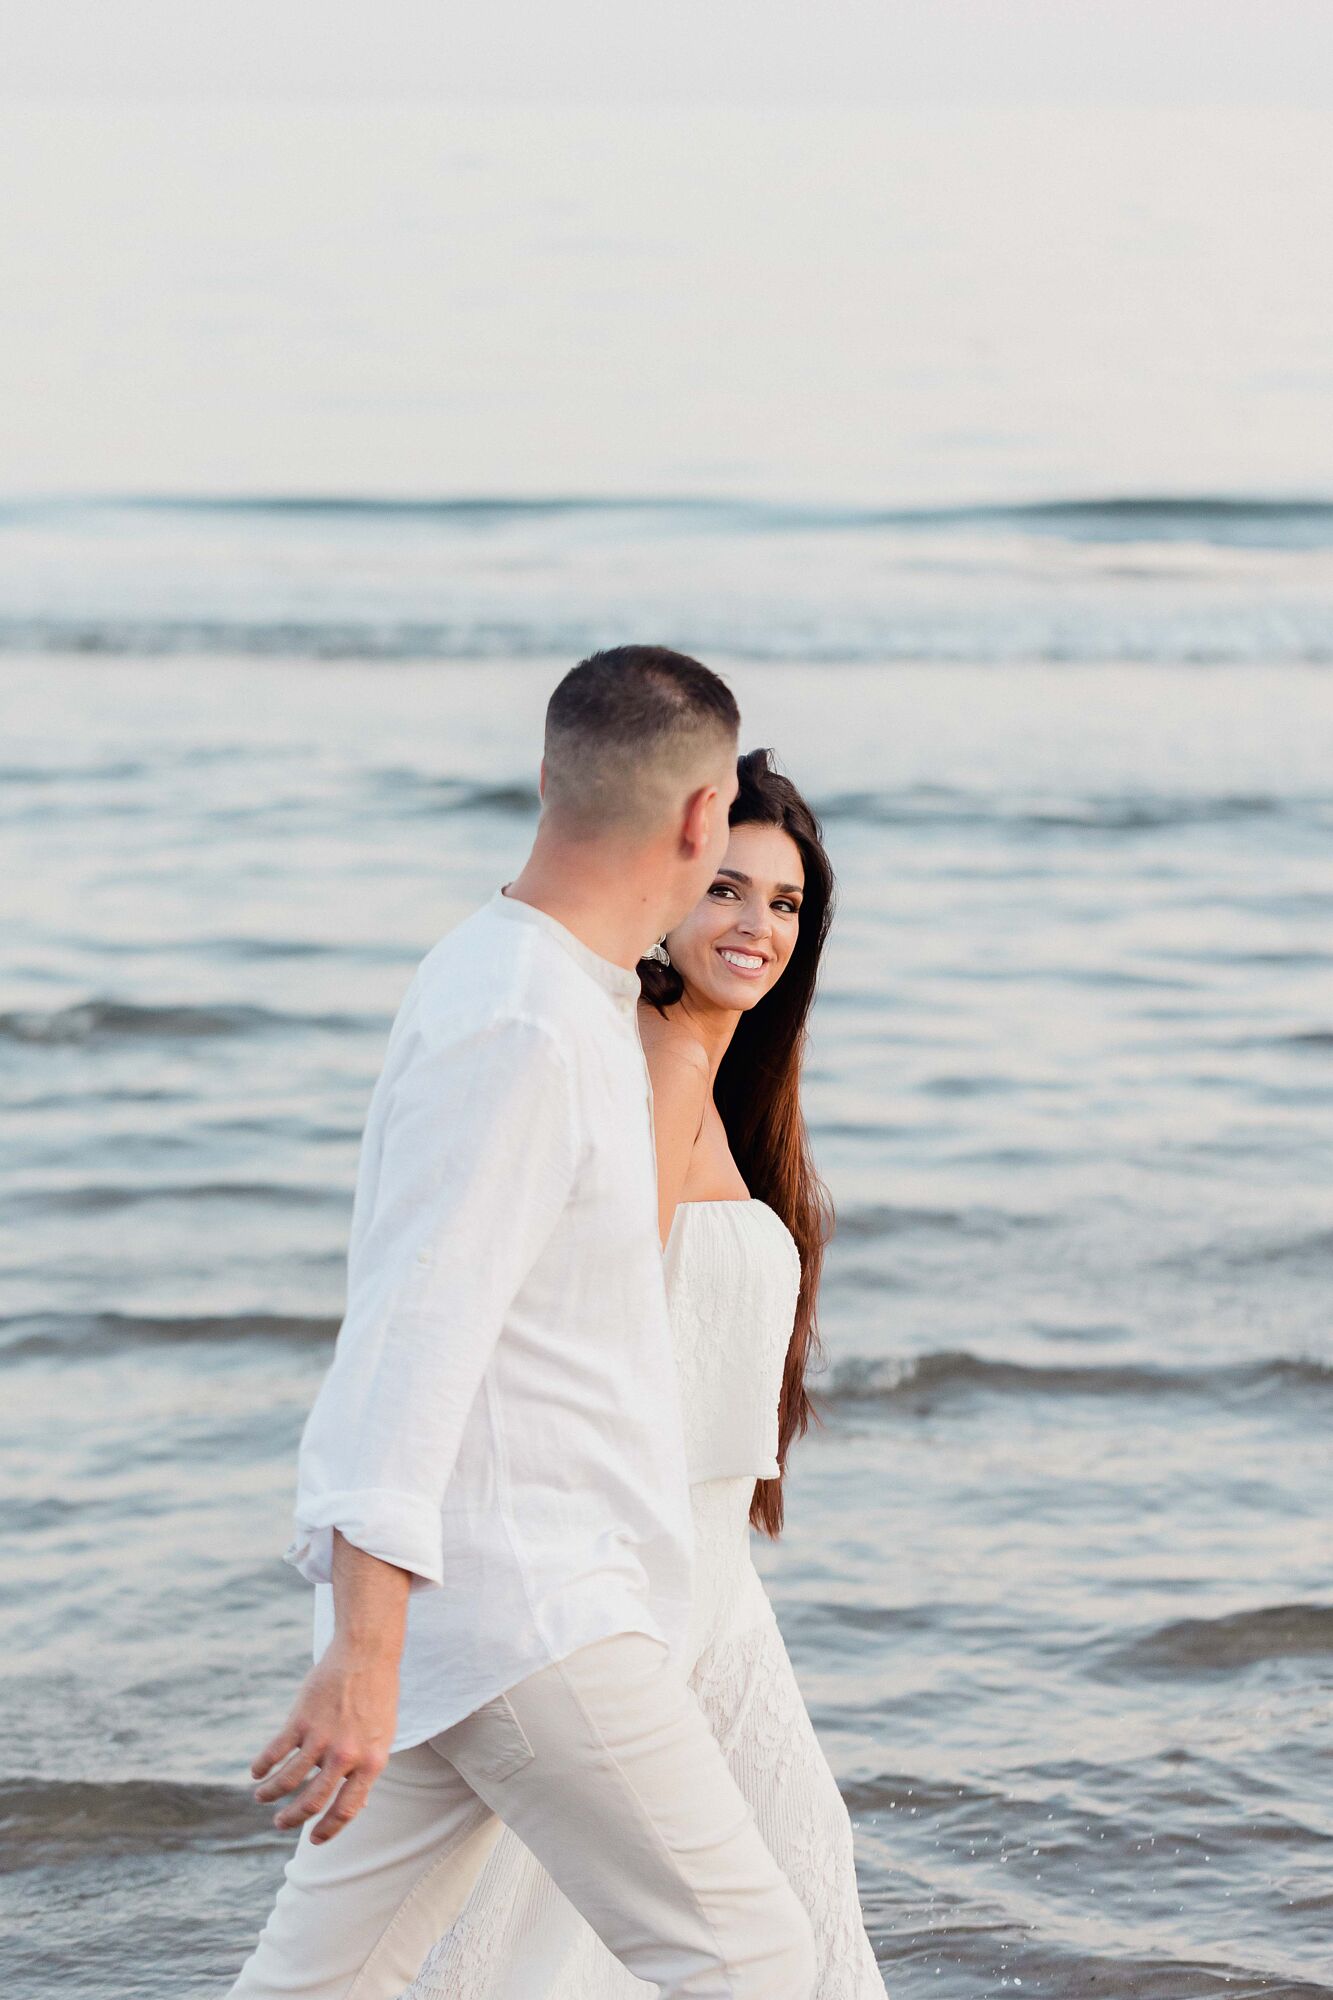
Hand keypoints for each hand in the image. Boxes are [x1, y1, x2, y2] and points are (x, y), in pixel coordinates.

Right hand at [250, 1635, 399, 1843]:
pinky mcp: (301, 1720)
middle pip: (312, 1801)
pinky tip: (256, 1772)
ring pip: (288, 1780)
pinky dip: (262, 1766)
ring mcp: (322, 1737)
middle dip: (292, 1819)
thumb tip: (357, 1805)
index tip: (314, 1840)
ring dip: (271, 1795)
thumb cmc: (377, 1697)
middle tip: (280, 1824)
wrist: (366, 1655)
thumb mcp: (383, 1737)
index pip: (347, 1809)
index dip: (328, 1830)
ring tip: (262, 1797)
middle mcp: (346, 1755)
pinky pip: (275, 1752)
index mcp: (371, 1762)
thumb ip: (367, 1770)